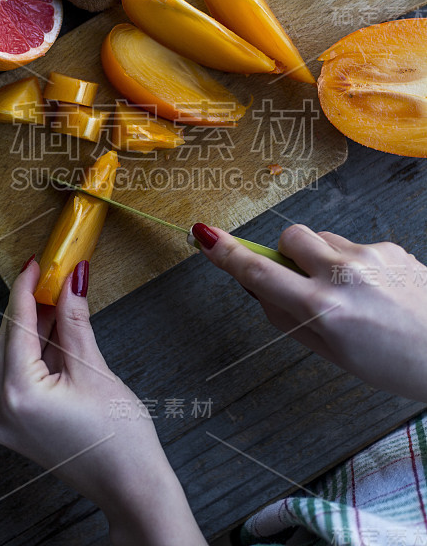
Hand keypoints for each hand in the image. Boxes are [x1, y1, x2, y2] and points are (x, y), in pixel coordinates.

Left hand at [0, 259, 205, 545]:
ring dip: (34, 326)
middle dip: (30, 305)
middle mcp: (2, 409)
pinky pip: (20, 375)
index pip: (16, 326)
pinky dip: (37, 350)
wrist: (130, 485)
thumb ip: (76, 320)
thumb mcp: (94, 368)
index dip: (26, 288)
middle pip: (10, 340)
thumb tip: (72, 279)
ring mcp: (7, 421)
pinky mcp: (19, 424)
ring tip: (58, 297)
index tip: (36, 262)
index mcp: (18, 395)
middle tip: (52, 275)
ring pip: (14, 356)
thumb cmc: (118, 435)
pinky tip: (56, 328)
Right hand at [192, 223, 426, 401]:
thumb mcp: (333, 354)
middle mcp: (343, 274)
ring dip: (321, 257)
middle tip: (300, 279)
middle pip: (290, 237)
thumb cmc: (393, 364)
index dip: (228, 255)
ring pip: (323, 238)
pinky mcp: (389, 246)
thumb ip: (290, 320)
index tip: (206, 236)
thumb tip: (260, 290)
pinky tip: (374, 289)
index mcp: (325, 309)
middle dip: (286, 253)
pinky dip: (351, 262)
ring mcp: (369, 255)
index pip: (261, 274)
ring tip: (348, 291)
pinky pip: (353, 244)